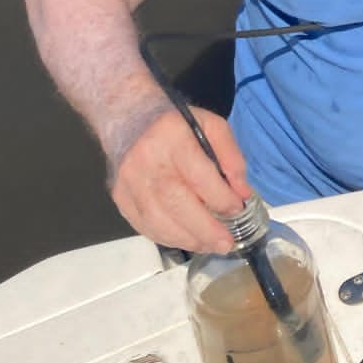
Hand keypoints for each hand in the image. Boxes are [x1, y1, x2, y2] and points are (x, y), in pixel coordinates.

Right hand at [107, 106, 252, 255]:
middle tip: (226, 243)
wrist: (127, 117)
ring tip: (210, 245)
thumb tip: (242, 192)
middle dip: (205, 229)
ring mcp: (129, 182)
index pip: (199, 176)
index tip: (238, 210)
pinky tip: (187, 239)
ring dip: (188, 239)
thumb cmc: (175, 123)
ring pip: (158, 221)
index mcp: (173, 138)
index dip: (221, 199)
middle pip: (176, 204)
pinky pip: (144, 226)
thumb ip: (231, 156)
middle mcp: (146, 161)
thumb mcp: (211, 125)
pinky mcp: (120, 198)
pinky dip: (168, 237)